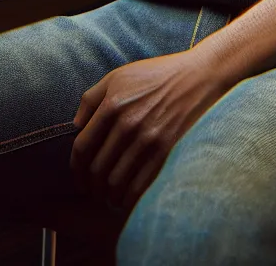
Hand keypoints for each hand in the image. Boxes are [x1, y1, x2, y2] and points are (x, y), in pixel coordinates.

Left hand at [70, 49, 234, 209]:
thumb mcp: (117, 77)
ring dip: (108, 195)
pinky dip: (129, 199)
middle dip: (90, 186)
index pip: (83, 147)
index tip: (78, 176)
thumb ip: (90, 98)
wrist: (199, 77)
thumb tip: (75, 126)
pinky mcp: (168, 152)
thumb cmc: (156, 75)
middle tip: (91, 192)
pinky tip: (126, 200)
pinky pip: (141, 186)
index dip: (76, 167)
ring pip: (116, 181)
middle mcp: (128, 124)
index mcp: (112, 105)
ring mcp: (149, 140)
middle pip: (97, 168)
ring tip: (107, 198)